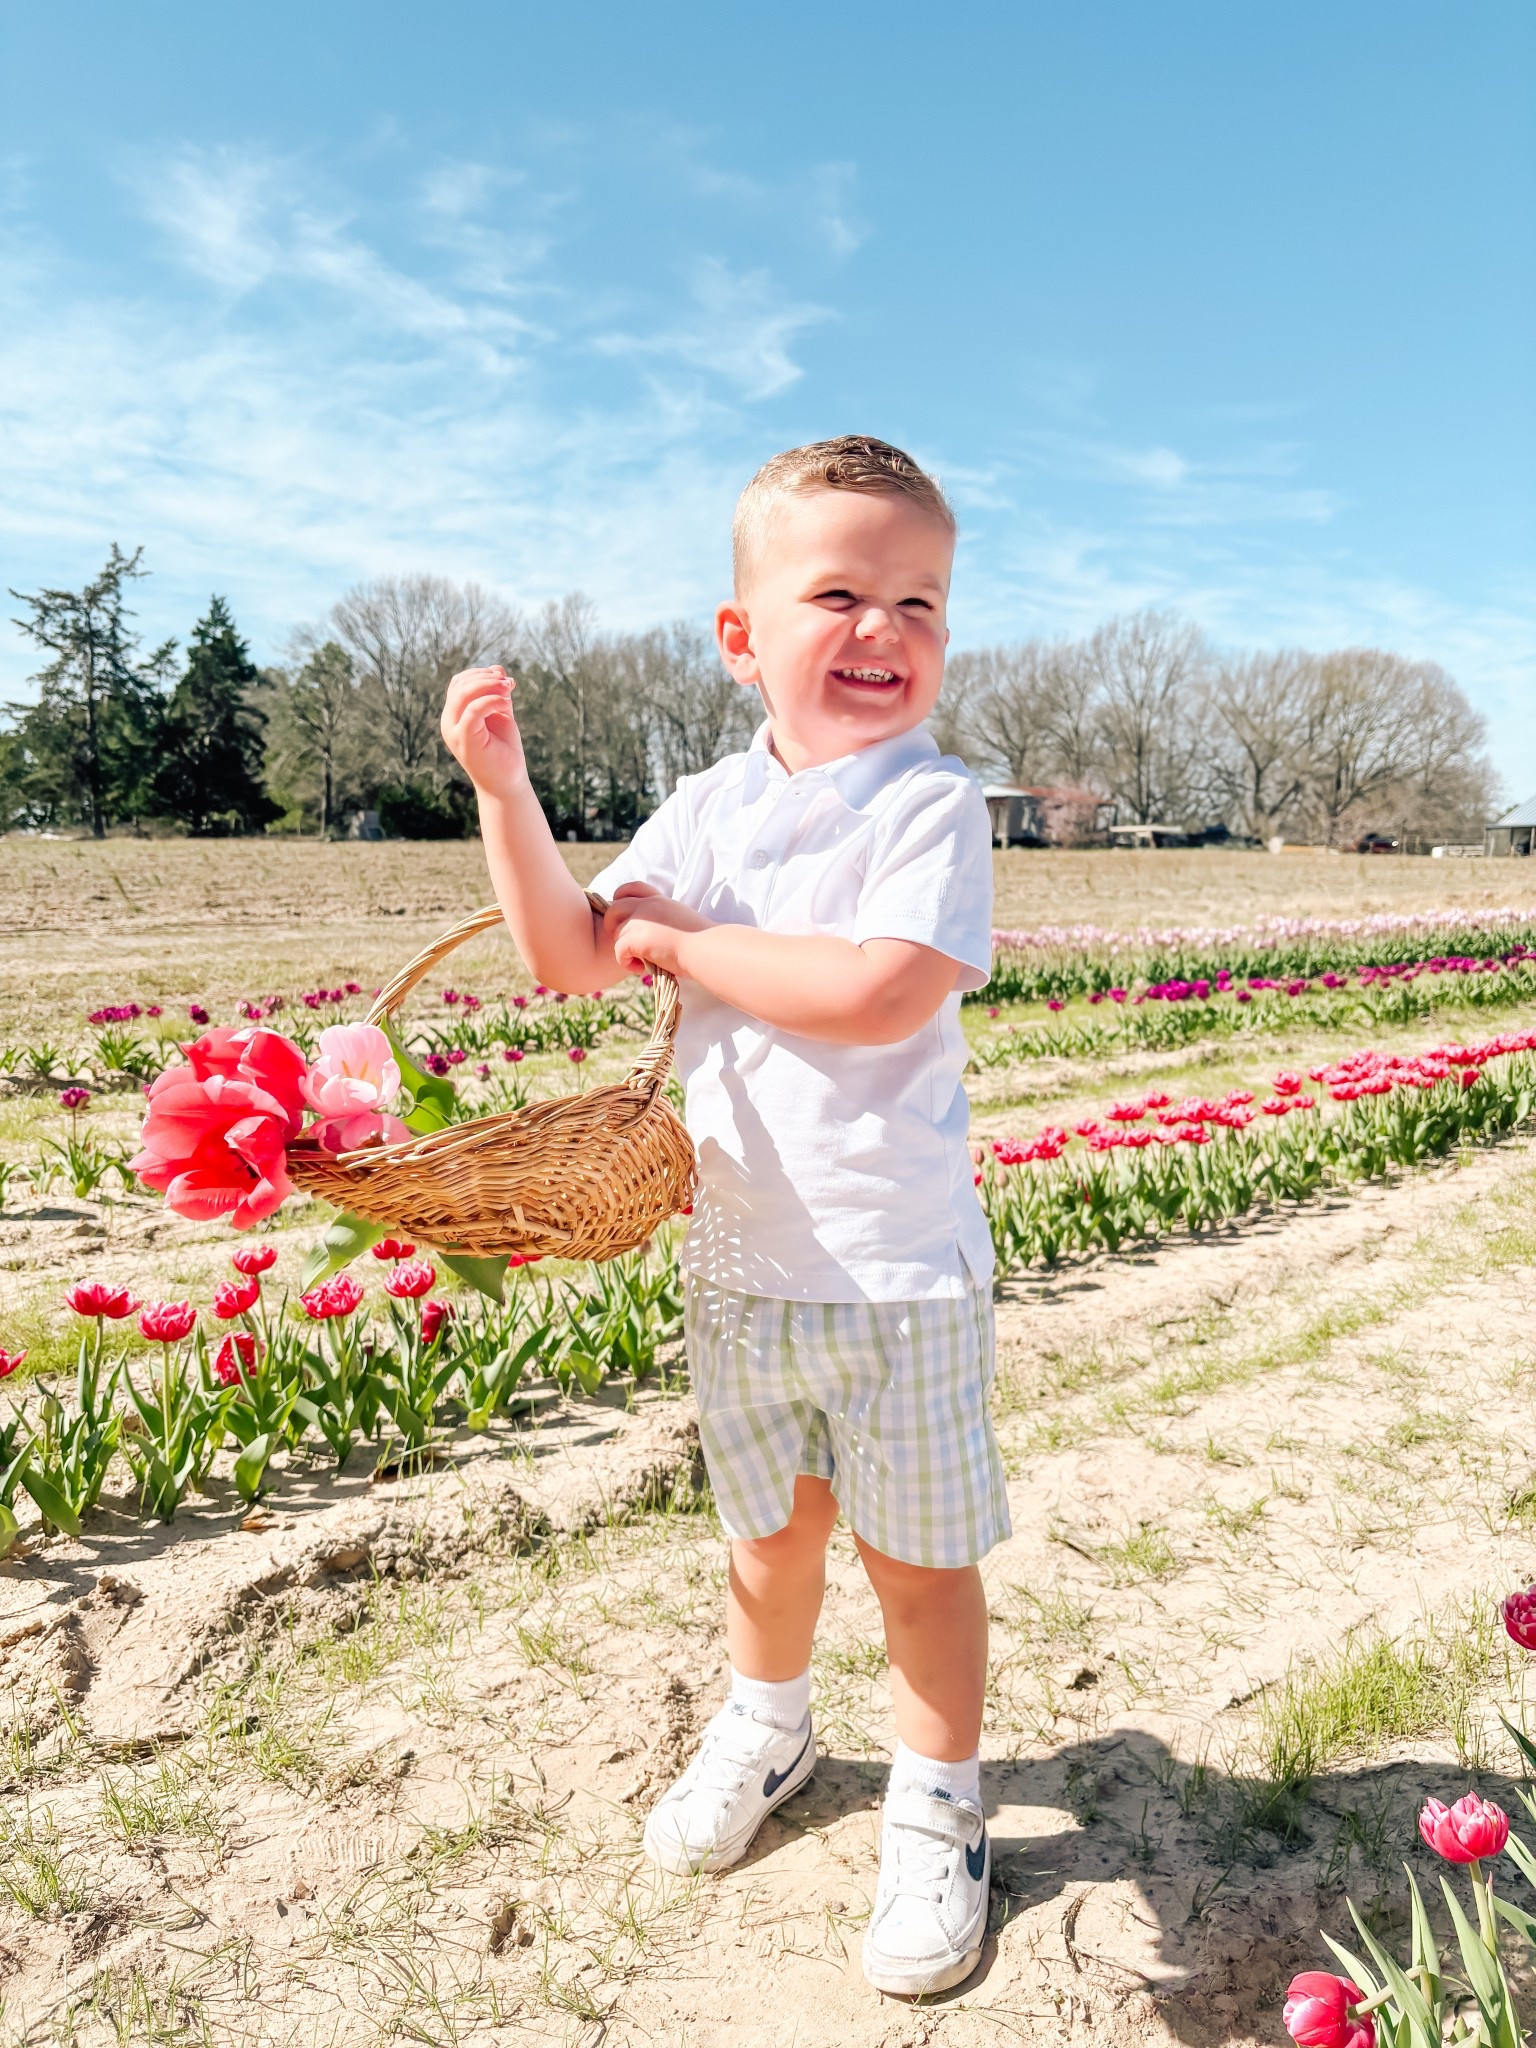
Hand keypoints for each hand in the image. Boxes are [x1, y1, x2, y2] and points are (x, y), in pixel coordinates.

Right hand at [440, 667, 526, 798]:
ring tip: (509, 689)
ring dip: (489, 686)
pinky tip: (506, 704)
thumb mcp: (501, 715)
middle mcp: (449, 721)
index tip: (505, 678)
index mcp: (454, 715)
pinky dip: (491, 701)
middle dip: (486, 678)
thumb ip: (497, 693)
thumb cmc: (503, 751)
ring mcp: (453, 731)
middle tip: (509, 683)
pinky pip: (473, 710)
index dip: (480, 674)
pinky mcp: (464, 739)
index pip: (459, 683)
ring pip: (463, 694)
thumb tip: (497, 667)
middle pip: (460, 685)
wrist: (507, 783)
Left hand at [604, 884, 711, 978]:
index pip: (630, 888)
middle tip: (627, 943)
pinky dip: (626, 962)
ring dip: (624, 949)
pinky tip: (640, 968)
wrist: (706, 949)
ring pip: (617, 934)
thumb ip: (663, 920)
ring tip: (640, 961)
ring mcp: (641, 920)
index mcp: (659, 900)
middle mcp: (648, 906)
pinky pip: (619, 951)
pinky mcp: (636, 938)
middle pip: (614, 909)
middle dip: (614, 927)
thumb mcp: (680, 919)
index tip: (625, 917)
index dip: (620, 899)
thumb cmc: (701, 941)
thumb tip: (650, 934)